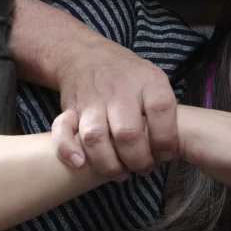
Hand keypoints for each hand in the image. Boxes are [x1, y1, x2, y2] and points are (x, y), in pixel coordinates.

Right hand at [51, 41, 178, 179]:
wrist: (87, 56)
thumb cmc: (130, 77)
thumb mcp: (156, 81)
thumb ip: (165, 111)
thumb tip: (168, 151)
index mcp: (147, 82)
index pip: (161, 110)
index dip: (166, 139)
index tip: (165, 154)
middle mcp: (119, 91)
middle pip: (127, 132)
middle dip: (137, 159)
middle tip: (144, 169)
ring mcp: (92, 100)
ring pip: (95, 137)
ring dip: (108, 163)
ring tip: (121, 174)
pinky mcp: (69, 109)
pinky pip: (62, 130)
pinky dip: (67, 149)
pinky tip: (79, 164)